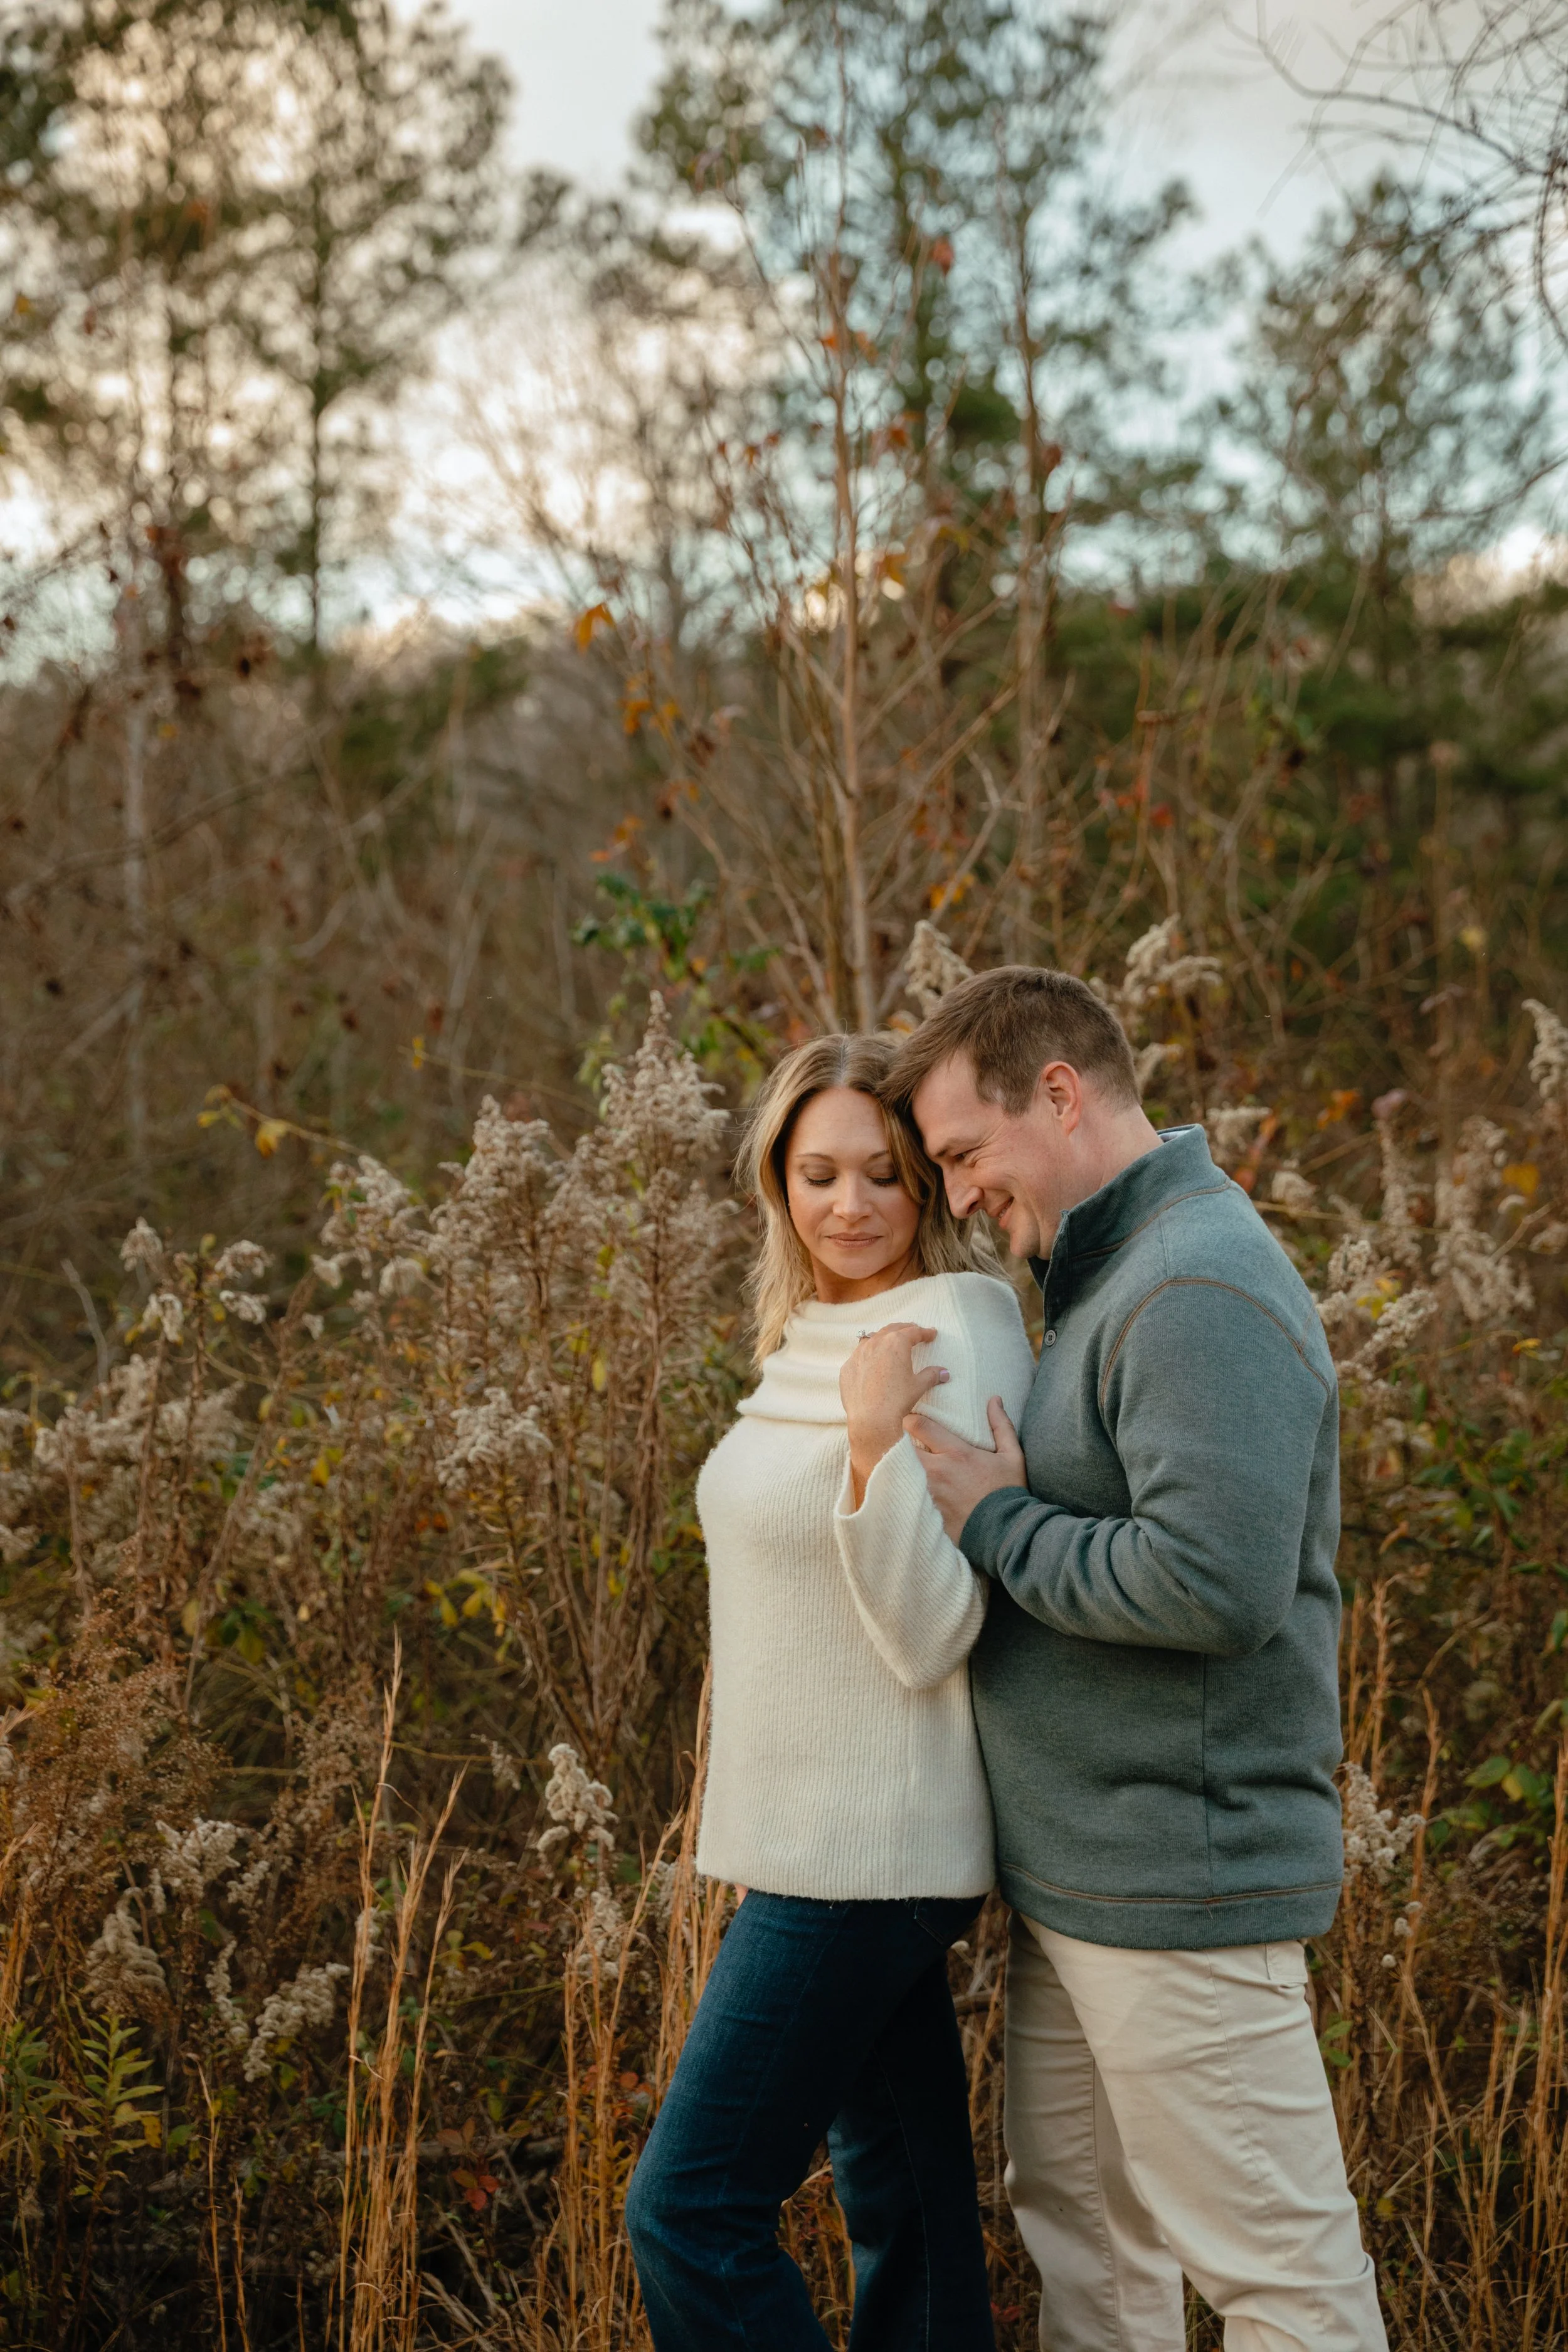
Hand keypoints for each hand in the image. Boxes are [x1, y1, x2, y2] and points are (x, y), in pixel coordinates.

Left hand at [840, 1322, 948, 1506]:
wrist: (871, 1419)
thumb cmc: (897, 1401)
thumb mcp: (918, 1386)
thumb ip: (932, 1375)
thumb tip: (944, 1373)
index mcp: (896, 1343)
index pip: (913, 1332)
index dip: (924, 1332)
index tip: (931, 1334)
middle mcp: (875, 1344)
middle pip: (892, 1329)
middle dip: (904, 1329)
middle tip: (913, 1332)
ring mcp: (858, 1354)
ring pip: (872, 1339)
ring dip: (883, 1338)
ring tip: (890, 1342)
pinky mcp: (847, 1368)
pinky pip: (858, 1356)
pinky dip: (867, 1355)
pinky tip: (871, 1362)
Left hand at [904, 1397, 1025, 1543]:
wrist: (1006, 1533)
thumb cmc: (1009, 1493)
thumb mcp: (1012, 1456)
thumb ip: (1001, 1425)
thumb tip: (994, 1399)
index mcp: (956, 1453)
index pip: (917, 1425)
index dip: (911, 1420)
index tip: (914, 1423)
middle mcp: (936, 1471)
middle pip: (899, 1447)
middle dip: (899, 1443)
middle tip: (905, 1445)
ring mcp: (927, 1494)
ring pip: (898, 1472)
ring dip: (899, 1467)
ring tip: (903, 1466)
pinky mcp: (924, 1513)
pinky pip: (903, 1496)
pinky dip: (902, 1491)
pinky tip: (905, 1490)